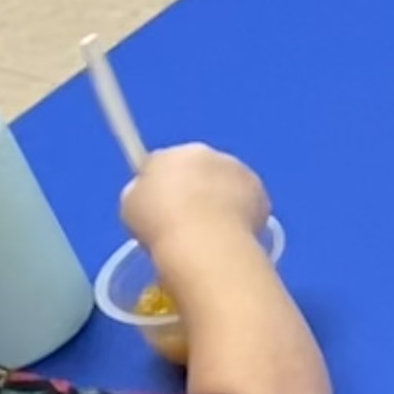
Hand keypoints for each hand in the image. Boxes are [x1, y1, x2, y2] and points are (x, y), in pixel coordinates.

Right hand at [121, 144, 271, 258]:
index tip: (161, 205)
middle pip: (198, 170)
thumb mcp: (131, 205)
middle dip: (194, 188)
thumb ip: (142, 193)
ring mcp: (239, 171)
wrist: (204, 239)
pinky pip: (246, 202)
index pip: (162, 163)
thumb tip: (153, 196)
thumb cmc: (160, 223)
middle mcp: (207, 154)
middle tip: (185, 219)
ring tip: (209, 231)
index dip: (161, 184)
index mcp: (169, 154)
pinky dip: (240, 214)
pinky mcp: (261, 192)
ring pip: (226, 184)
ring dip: (220, 199)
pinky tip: (229, 234)